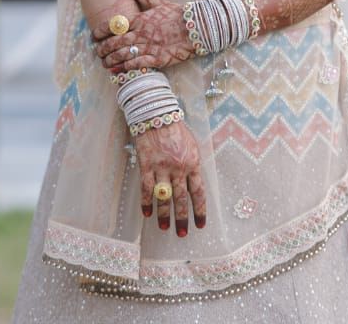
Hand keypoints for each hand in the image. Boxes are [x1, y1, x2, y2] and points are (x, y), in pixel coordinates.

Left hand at [92, 0, 193, 71]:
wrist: (197, 27)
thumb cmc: (177, 13)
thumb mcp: (157, 1)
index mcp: (140, 19)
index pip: (114, 26)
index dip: (101, 32)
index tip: (93, 36)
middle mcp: (141, 33)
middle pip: (115, 42)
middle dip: (103, 48)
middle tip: (96, 52)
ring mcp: (149, 47)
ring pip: (123, 55)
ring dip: (110, 60)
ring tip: (104, 63)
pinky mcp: (157, 59)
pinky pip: (137, 65)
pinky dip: (125, 68)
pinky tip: (117, 71)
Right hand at [136, 119, 205, 235]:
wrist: (157, 114)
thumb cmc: (176, 128)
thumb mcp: (192, 144)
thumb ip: (193, 164)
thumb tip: (194, 184)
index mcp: (193, 163)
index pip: (198, 192)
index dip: (200, 210)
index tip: (200, 225)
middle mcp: (179, 168)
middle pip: (182, 199)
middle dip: (182, 218)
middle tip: (182, 234)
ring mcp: (162, 167)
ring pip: (165, 197)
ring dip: (165, 215)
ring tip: (165, 228)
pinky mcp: (147, 165)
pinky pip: (147, 189)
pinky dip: (147, 202)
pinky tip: (146, 214)